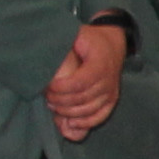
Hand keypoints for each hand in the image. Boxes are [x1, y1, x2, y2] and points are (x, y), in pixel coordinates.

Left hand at [47, 20, 127, 139]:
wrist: (112, 44)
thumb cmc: (90, 40)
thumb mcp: (78, 35)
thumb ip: (64, 45)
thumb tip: (46, 56)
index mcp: (100, 64)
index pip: (79, 83)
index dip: (61, 88)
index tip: (48, 86)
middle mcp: (109, 80)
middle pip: (82, 99)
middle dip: (60, 100)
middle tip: (46, 95)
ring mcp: (111, 92)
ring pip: (88, 110)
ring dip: (68, 112)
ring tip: (53, 105)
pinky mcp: (111, 100)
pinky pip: (100, 117)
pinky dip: (85, 123)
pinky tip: (70, 123)